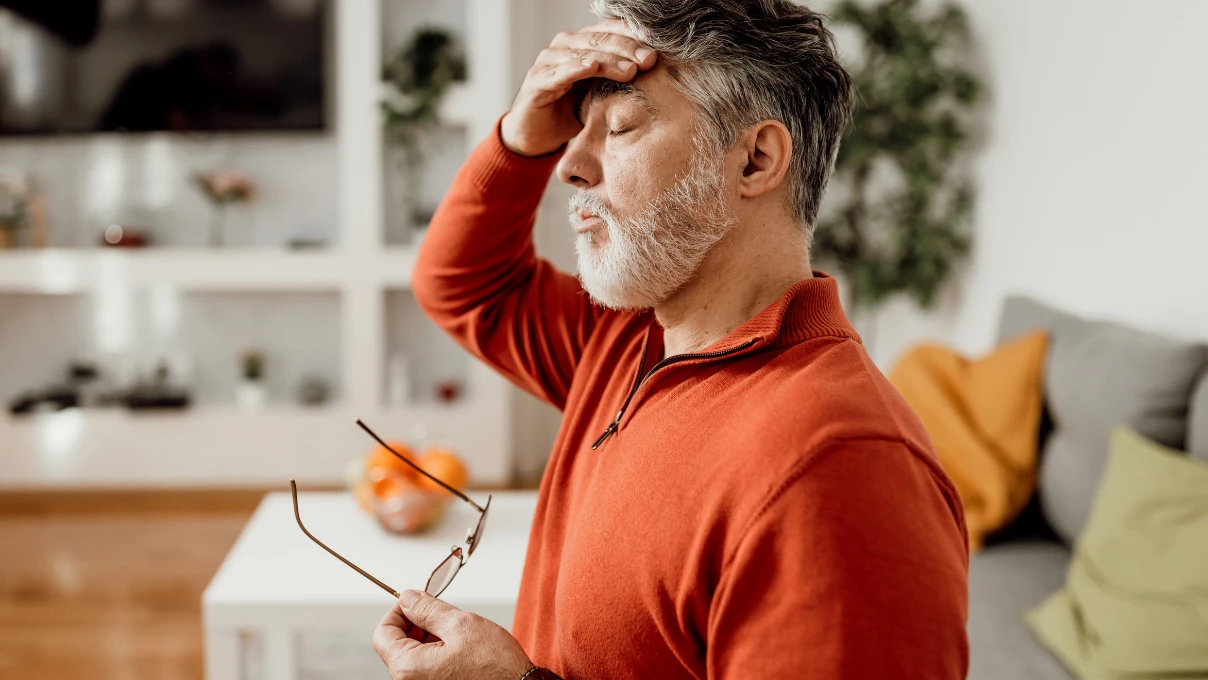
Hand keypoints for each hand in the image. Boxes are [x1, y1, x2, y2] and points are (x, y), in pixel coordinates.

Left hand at [373, 589, 535, 679]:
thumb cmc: (495, 666)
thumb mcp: (460, 624)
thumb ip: (427, 609)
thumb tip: (407, 598)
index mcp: (408, 668)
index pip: (383, 633)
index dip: (397, 610)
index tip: (415, 601)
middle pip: (396, 644)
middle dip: (415, 622)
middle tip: (439, 611)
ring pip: (412, 654)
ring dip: (428, 636)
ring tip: (455, 629)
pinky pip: (425, 666)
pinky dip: (436, 650)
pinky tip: (458, 645)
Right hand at [500, 20, 657, 156]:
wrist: (539, 135)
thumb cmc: (573, 109)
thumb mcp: (602, 92)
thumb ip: (622, 78)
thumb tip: (659, 72)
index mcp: (584, 43)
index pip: (612, 31)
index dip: (635, 37)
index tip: (660, 49)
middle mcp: (566, 45)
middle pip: (601, 39)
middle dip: (628, 49)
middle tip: (649, 59)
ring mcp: (549, 60)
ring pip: (583, 53)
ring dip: (608, 60)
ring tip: (630, 69)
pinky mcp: (537, 79)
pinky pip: (559, 71)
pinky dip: (575, 68)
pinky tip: (591, 67)